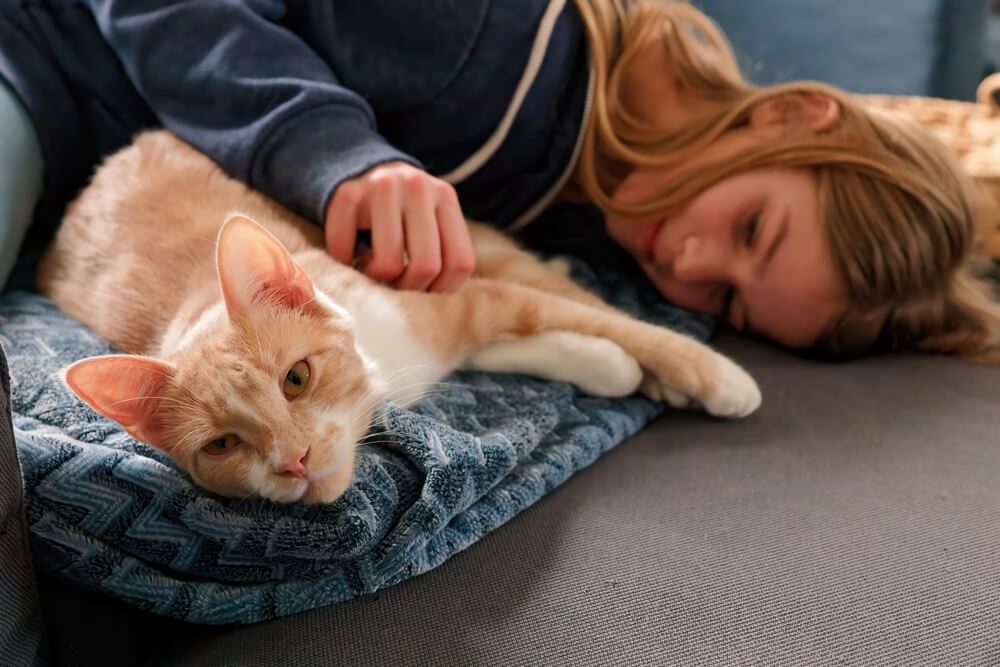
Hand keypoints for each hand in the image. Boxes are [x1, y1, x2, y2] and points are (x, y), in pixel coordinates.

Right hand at [324, 162, 475, 291]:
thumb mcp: (432, 222)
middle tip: (396, 284)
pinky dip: (345, 261)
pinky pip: (346, 249)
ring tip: (372, 267)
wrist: (361, 167)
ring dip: (377, 278)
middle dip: (409, 288)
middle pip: (426, 266)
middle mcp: (417, 187)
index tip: (424, 289)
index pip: (459, 262)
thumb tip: (435, 305)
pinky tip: (351, 252)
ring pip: (388, 264)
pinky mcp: (347, 193)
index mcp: (445, 197)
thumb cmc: (403, 211)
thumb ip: (442, 254)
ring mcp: (381, 187)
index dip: (442, 289)